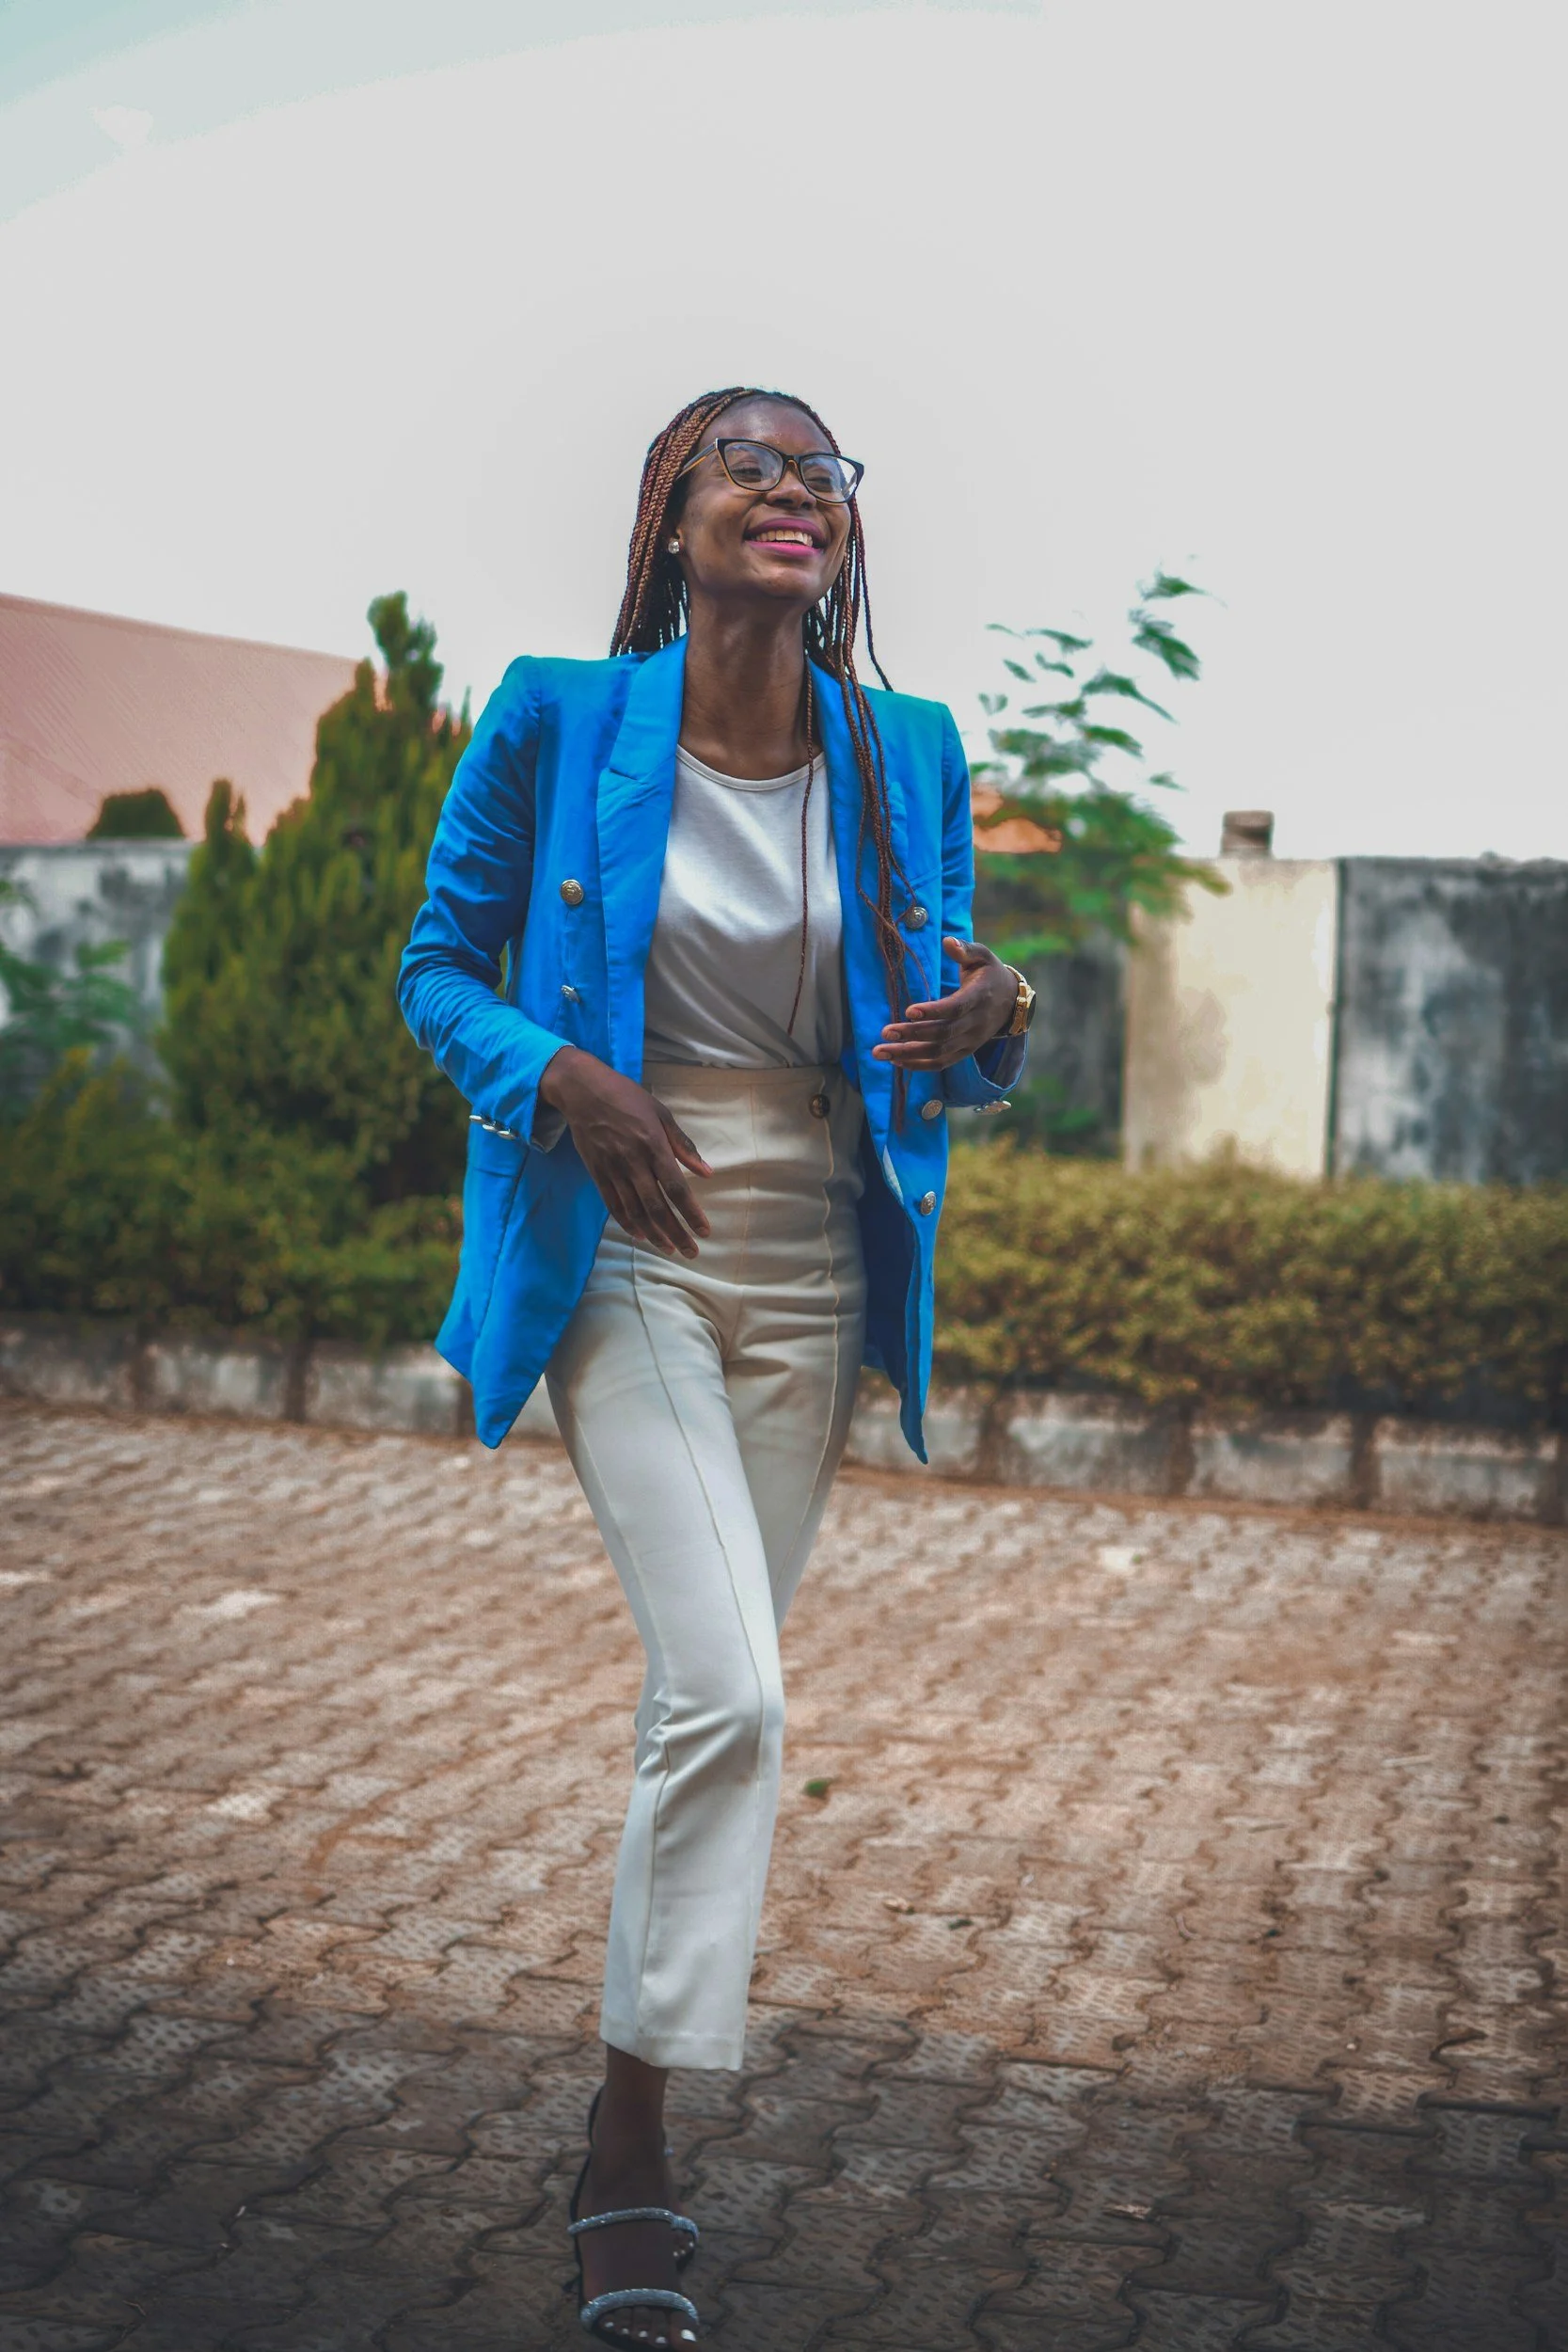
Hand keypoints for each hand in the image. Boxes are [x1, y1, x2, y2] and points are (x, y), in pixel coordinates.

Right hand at [539, 1048, 711, 1256]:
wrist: (583, 1091)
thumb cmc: (627, 1098)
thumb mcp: (662, 1113)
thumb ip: (683, 1145)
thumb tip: (707, 1171)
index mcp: (654, 1146)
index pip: (676, 1188)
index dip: (691, 1213)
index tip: (704, 1231)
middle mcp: (634, 1162)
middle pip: (657, 1207)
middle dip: (676, 1233)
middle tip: (691, 1252)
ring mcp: (613, 1170)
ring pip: (635, 1211)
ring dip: (654, 1234)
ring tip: (669, 1249)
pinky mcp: (597, 1173)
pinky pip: (614, 1205)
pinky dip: (628, 1223)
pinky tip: (640, 1235)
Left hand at [871, 937, 1017, 1069]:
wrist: (1011, 1002)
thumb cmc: (989, 974)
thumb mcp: (982, 956)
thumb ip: (965, 949)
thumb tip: (947, 941)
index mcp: (979, 997)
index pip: (955, 1008)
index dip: (933, 1011)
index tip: (908, 1011)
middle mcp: (976, 1024)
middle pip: (942, 1034)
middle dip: (912, 1035)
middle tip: (885, 1032)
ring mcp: (970, 1041)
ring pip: (938, 1053)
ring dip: (908, 1054)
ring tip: (881, 1052)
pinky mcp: (965, 1052)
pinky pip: (941, 1063)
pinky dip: (919, 1065)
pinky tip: (897, 1062)